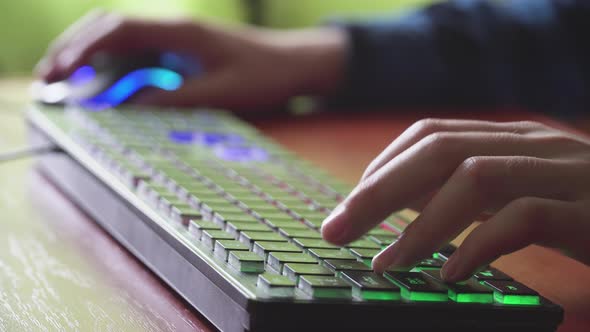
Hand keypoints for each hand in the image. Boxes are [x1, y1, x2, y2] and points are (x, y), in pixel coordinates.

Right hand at [35, 11, 346, 108]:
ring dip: (89, 54)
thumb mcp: (222, 93)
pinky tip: (101, 83)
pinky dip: (113, 64)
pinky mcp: (181, 49)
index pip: (119, 31)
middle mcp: (173, 27)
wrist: (295, 62)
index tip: (59, 72)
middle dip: (75, 49)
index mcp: (181, 32)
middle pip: (110, 27)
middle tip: (48, 80)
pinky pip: (137, 51)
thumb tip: (128, 107)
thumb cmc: (266, 75)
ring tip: (63, 80)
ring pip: (119, 36)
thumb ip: (175, 99)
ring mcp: (176, 36)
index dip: (83, 49)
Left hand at [321, 118, 589, 281]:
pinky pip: (524, 216)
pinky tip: (450, 275)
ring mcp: (566, 172)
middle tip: (335, 230)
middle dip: (377, 190)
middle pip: (438, 150)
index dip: (383, 166)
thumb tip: (410, 210)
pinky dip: (479, 245)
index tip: (352, 204)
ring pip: (474, 176)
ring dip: (420, 223)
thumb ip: (473, 194)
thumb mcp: (523, 193)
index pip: (431, 134)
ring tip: (386, 263)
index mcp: (513, 138)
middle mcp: (535, 145)